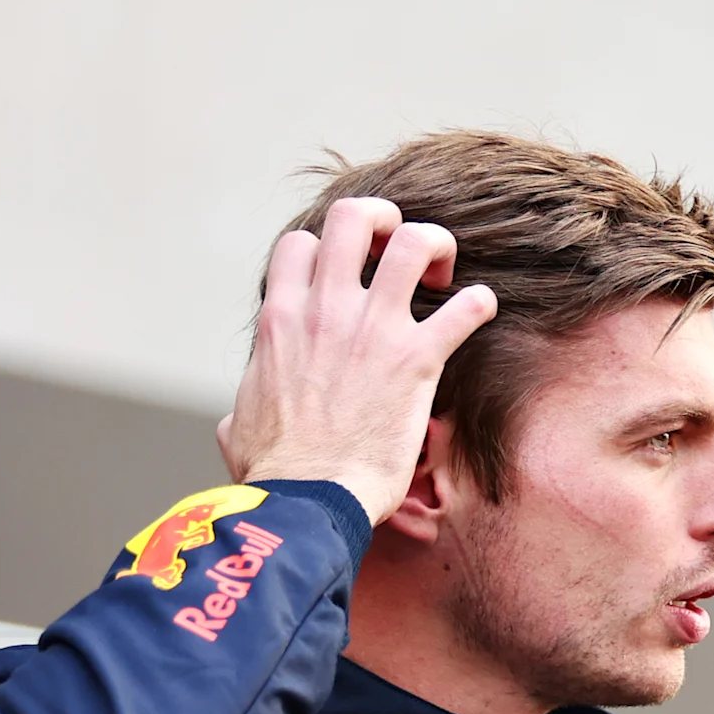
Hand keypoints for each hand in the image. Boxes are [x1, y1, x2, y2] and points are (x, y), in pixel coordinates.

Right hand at [216, 195, 494, 525]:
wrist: (307, 497)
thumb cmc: (274, 471)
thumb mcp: (238, 424)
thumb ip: (244, 407)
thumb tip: (233, 423)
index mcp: (281, 318)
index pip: (302, 243)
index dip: (329, 246)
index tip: (349, 273)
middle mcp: (325, 309)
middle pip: (354, 216)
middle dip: (386, 220)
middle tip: (401, 251)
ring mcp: (372, 329)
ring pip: (413, 242)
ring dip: (436, 248)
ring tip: (442, 275)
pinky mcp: (416, 360)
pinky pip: (464, 308)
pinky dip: (479, 304)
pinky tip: (480, 313)